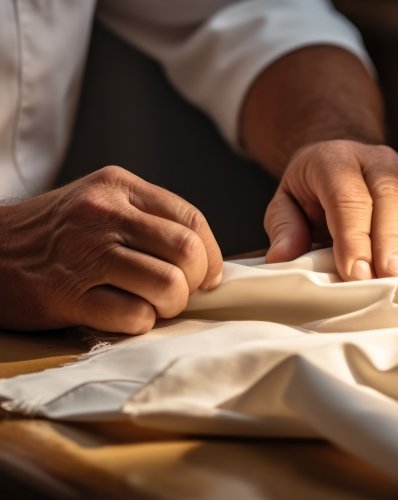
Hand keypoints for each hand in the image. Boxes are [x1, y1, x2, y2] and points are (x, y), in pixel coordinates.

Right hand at [0, 166, 222, 333]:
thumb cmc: (51, 234)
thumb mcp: (98, 204)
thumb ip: (147, 220)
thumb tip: (203, 260)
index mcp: (119, 186)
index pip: (191, 219)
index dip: (211, 255)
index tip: (207, 276)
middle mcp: (105, 214)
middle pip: (187, 251)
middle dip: (195, 281)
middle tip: (179, 293)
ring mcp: (85, 253)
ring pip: (168, 284)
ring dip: (170, 305)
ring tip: (152, 306)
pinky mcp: (67, 294)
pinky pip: (134, 316)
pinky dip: (140, 323)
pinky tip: (123, 316)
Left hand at [263, 140, 397, 279]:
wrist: (338, 161)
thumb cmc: (313, 188)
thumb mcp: (286, 202)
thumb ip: (284, 227)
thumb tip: (282, 256)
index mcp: (334, 160)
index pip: (347, 196)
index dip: (353, 235)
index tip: (356, 271)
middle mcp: (374, 160)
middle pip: (390, 195)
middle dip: (391, 238)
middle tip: (391, 275)